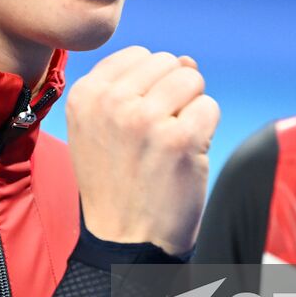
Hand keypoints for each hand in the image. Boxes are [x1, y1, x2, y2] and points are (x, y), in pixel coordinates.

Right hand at [64, 46, 217, 254]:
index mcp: (85, 94)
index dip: (150, 86)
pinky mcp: (178, 138)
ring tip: (170, 144)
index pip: (138, 55)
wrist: (124, 241)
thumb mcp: (104, 127)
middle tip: (155, 138)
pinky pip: (209, 107)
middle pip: (168, 63)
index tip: (137, 123)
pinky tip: (185, 157)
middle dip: (173, 95)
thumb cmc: (118, 181)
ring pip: (192, 79)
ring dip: (191, 110)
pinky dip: (206, 132)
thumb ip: (137, 86)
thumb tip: (187, 60)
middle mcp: (110, 102)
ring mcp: (144, 119)